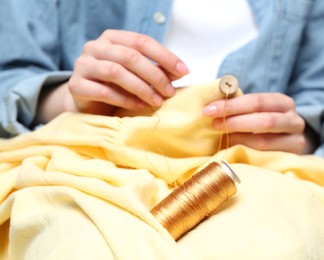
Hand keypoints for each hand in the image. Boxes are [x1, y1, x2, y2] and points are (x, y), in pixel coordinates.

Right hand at [67, 30, 188, 114]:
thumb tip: (181, 71)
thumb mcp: (139, 74)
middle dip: (154, 75)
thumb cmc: (117, 86)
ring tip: (157, 101)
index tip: (184, 71)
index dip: (165, 56)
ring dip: (141, 88)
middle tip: (169, 92)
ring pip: (116, 72)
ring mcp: (83, 65)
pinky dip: (125, 99)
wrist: (89, 104)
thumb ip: (157, 70)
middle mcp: (95, 47)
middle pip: (130, 56)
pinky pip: (104, 91)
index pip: (141, 41)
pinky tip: (139, 106)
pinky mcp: (76, 86)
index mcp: (112, 38)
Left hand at [203, 93, 307, 153]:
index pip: (257, 101)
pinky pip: (266, 158)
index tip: (209, 110)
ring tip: (224, 138)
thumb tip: (209, 104)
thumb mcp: (256, 111)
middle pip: (264, 121)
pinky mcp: (291, 159)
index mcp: (283, 103)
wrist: (289, 143)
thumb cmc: (264, 123)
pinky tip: (234, 150)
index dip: (232, 105)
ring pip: (264, 141)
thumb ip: (238, 106)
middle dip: (235, 122)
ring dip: (240, 139)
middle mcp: (294, 121)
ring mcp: (295, 141)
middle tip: (214, 124)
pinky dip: (247, 153)